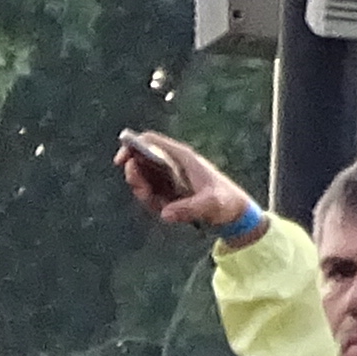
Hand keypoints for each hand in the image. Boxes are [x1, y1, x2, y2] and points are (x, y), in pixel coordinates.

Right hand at [119, 131, 252, 236]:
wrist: (234, 212)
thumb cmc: (225, 202)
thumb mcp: (211, 204)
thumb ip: (188, 208)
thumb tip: (165, 214)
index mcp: (182, 157)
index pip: (150, 141)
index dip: (132, 146)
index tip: (122, 160)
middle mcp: (172, 164)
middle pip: (141, 160)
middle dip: (135, 175)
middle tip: (141, 189)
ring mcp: (169, 178)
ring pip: (143, 179)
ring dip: (142, 191)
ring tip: (159, 203)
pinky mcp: (168, 191)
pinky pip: (150, 193)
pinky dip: (151, 201)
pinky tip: (166, 210)